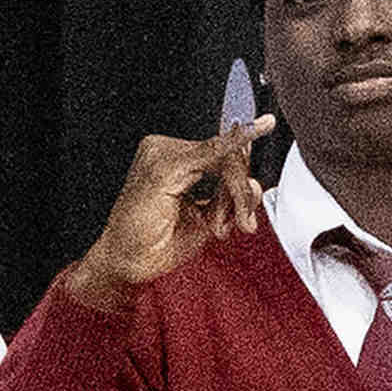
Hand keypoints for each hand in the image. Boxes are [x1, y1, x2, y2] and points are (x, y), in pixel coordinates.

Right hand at [57, 117, 272, 312]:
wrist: (127, 264)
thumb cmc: (156, 243)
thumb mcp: (204, 218)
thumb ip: (228, 198)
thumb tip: (255, 184)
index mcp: (171, 160)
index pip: (219, 154)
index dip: (241, 173)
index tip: (264, 139)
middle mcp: (163, 150)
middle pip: (226, 155)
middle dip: (240, 191)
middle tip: (241, 223)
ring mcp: (161, 154)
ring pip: (224, 159)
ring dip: (235, 194)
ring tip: (222, 226)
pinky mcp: (164, 166)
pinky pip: (213, 153)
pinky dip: (237, 143)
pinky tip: (260, 127)